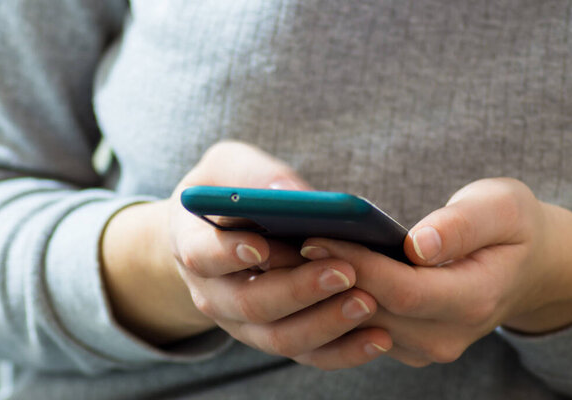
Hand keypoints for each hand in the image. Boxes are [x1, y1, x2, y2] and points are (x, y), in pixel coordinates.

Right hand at [102, 141, 389, 368]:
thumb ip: (252, 174)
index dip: (227, 254)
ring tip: (367, 302)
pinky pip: (307, 354)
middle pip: (250, 304)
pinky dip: (342, 351)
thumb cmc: (228, 192)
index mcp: (193, 245)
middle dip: (298, 290)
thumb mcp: (229, 167)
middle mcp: (213, 292)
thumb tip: (289, 191)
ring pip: (279, 338)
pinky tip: (378, 338)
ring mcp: (243, 322)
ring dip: (325, 324)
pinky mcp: (274, 335)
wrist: (218, 233)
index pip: (202, 256)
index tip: (261, 246)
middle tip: (343, 272)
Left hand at [301, 178, 571, 366]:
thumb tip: (418, 245)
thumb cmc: (510, 228)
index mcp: (472, 299)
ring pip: (357, 324)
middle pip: (370, 311)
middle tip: (277, 246)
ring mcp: (425, 345)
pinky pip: (360, 327)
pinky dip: (330, 300)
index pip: (400, 289)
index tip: (312, 236)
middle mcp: (445, 335)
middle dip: (321, 279)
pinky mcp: (407, 342)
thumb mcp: (501, 210)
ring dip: (316, 293)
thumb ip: (462, 227)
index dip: (354, 263)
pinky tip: (305, 271)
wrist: (523, 265)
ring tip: (280, 257)